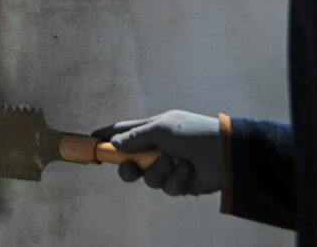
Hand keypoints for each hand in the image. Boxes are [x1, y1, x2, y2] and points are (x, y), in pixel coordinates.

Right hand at [92, 110, 222, 196]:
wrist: (225, 153)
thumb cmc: (194, 133)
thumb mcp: (162, 129)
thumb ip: (136, 137)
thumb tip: (114, 144)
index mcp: (152, 130)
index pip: (123, 132)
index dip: (106, 136)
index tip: (91, 140)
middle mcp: (156, 148)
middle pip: (128, 163)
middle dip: (127, 168)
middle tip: (132, 167)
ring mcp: (167, 167)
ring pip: (147, 178)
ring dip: (158, 172)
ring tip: (173, 163)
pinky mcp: (178, 183)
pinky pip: (166, 187)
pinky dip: (176, 179)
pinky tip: (189, 171)